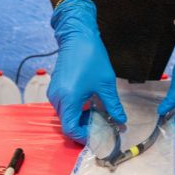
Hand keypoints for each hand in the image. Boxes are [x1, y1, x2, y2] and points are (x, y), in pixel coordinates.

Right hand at [48, 0, 125, 143]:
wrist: (77, 37)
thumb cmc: (91, 57)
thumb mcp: (106, 84)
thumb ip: (113, 106)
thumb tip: (121, 121)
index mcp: (69, 99)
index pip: (70, 129)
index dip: (82, 137)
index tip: (96, 137)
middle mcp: (57, 98)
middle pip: (67, 124)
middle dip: (82, 128)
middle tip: (100, 127)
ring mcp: (54, 93)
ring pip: (65, 115)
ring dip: (79, 119)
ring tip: (96, 114)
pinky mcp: (55, 88)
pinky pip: (63, 106)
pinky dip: (75, 110)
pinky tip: (88, 104)